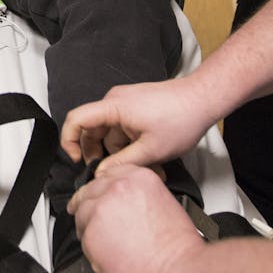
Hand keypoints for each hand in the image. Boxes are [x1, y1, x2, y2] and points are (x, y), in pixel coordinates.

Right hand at [60, 78, 215, 170]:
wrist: (203, 99)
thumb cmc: (181, 119)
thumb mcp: (150, 150)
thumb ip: (121, 164)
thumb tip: (100, 174)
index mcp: (113, 107)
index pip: (76, 119)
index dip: (69, 141)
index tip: (76, 160)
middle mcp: (115, 101)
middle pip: (93, 130)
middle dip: (100, 154)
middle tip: (111, 173)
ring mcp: (126, 103)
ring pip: (112, 133)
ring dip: (121, 153)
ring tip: (143, 169)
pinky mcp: (136, 107)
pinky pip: (124, 129)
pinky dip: (131, 145)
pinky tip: (149, 159)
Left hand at [69, 162, 205, 272]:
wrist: (177, 272)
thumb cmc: (177, 248)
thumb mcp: (164, 204)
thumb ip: (138, 197)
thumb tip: (123, 205)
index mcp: (138, 178)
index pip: (109, 174)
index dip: (101, 187)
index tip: (97, 193)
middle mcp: (117, 188)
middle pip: (89, 190)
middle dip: (86, 203)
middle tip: (86, 214)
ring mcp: (101, 209)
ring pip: (82, 214)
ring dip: (87, 226)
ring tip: (103, 242)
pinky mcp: (91, 233)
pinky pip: (83, 238)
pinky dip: (91, 248)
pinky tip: (106, 255)